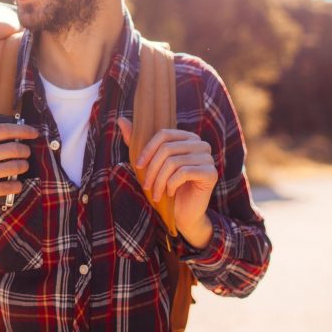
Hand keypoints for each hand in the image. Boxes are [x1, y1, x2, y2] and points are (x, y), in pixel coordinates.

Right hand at [0, 122, 39, 222]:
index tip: (33, 132)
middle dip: (25, 151)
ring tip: (22, 167)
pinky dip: (16, 186)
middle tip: (27, 153)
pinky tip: (16, 184)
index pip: (2, 130)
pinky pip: (7, 187)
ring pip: (13, 168)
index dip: (22, 130)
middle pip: (12, 149)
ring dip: (23, 167)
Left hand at [117, 118, 216, 248]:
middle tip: (146, 185)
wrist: (183, 212)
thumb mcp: (149, 163)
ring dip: (159, 180)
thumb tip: (120, 119)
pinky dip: (171, 184)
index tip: (137, 166)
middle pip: (167, 148)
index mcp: (187, 137)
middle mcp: (200, 144)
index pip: (164, 134)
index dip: (148, 149)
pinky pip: (184, 172)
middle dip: (152, 169)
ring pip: (173, 162)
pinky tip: (169, 193)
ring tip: (155, 193)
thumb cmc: (166, 185)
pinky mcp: (211, 173)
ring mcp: (208, 157)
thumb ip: (136, 141)